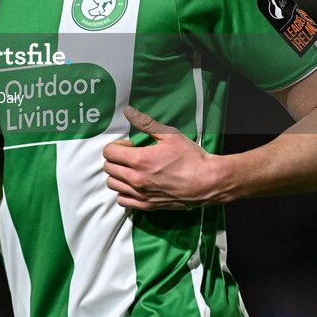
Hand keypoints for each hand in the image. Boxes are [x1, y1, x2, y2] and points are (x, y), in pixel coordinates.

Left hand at [102, 105, 222, 209]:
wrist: (208, 182)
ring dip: (117, 174)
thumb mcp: (170, 135)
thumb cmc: (191, 157)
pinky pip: (122, 200)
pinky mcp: (147, 206)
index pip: (109, 152)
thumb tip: (128, 111)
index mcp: (139, 160)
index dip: (116, 145)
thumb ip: (146, 123)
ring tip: (131, 169)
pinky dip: (123, 192)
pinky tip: (134, 184)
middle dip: (115, 158)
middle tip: (130, 155)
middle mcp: (136, 179)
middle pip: (108, 168)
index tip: (130, 145)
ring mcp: (140, 194)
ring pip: (112, 184)